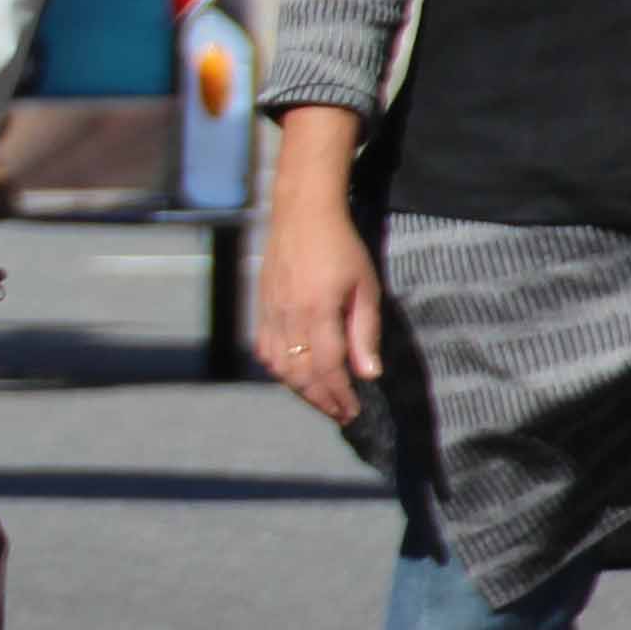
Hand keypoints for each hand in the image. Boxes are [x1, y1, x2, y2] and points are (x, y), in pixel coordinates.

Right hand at [255, 201, 385, 428]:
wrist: (301, 215)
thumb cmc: (341, 248)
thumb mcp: (365, 288)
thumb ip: (365, 332)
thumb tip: (368, 373)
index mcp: (317, 312)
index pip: (327, 368)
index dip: (340, 395)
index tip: (354, 411)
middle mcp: (288, 318)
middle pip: (300, 374)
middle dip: (321, 400)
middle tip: (340, 414)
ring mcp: (270, 314)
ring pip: (278, 367)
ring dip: (300, 389)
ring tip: (321, 398)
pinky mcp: (261, 308)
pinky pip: (264, 349)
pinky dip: (278, 369)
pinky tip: (294, 374)